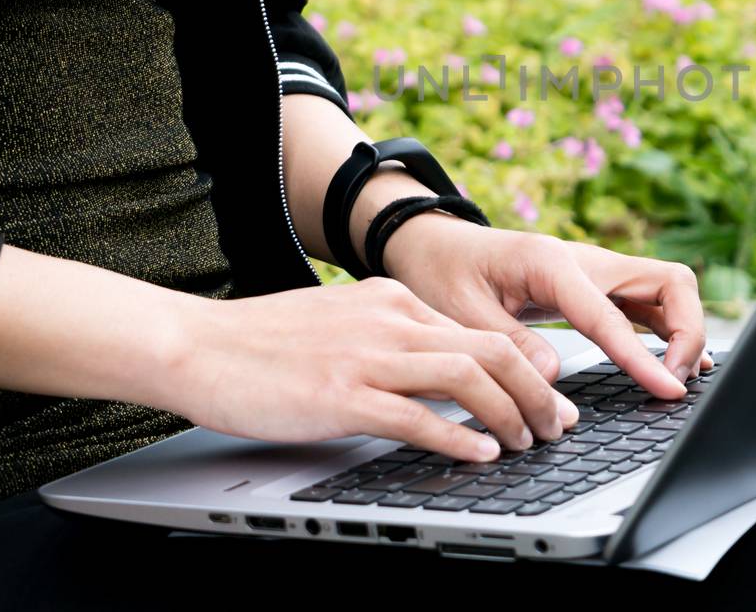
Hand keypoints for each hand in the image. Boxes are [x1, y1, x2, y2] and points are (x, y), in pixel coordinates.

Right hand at [170, 277, 578, 459]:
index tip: (550, 397)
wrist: (197, 345)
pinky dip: (460, 437)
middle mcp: (390, 321)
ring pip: (469, 378)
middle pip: (493, 349)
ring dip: (511, 415)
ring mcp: (368, 357)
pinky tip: (480, 455)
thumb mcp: (340, 322)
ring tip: (529, 444)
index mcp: (392, 300)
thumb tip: (433, 368)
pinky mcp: (343, 396)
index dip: (528, 368)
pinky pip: (419, 417)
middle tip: (558, 426)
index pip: (481, 330)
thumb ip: (388, 337)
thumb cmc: (261, 342)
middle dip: (537, 393)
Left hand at [382, 216, 712, 398]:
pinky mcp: (599, 287)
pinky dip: (668, 330)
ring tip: (674, 379)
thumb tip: (551, 379)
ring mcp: (598, 272)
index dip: (643, 357)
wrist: (438, 245)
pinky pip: (650, 304)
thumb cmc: (445, 271)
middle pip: (670, 282)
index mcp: (552, 263)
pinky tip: (670, 362)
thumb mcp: (460, 311)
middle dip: (687, 331)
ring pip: (669, 289)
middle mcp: (587, 260)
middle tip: (672, 383)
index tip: (668, 390)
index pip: (613, 316)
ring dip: (683, 331)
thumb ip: (509, 343)